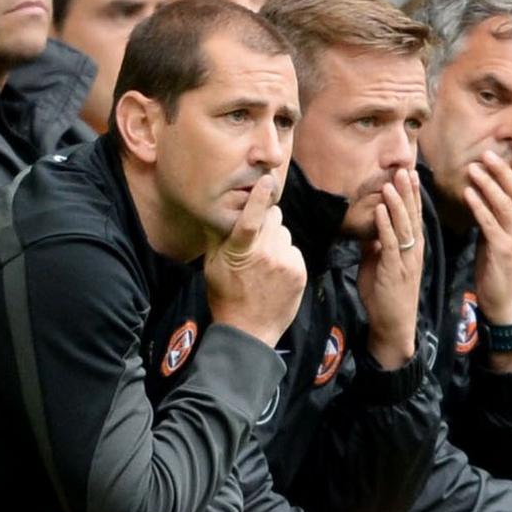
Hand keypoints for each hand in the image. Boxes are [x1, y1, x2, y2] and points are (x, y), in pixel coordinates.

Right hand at [204, 175, 306, 346]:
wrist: (250, 332)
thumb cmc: (225, 296)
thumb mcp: (211, 265)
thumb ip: (217, 237)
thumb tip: (218, 212)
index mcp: (240, 250)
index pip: (251, 217)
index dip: (259, 197)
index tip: (266, 180)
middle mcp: (265, 253)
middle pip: (273, 217)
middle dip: (265, 222)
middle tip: (255, 241)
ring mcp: (285, 262)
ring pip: (284, 233)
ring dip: (275, 240)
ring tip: (264, 262)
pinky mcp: (299, 271)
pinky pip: (293, 250)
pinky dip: (285, 256)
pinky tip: (275, 273)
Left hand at [359, 168, 425, 368]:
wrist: (393, 323)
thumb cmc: (387, 294)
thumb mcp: (381, 263)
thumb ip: (378, 244)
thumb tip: (370, 227)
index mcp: (413, 247)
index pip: (414, 215)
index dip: (412, 194)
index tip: (409, 173)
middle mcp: (414, 250)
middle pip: (412, 215)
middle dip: (408, 192)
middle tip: (404, 169)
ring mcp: (406, 259)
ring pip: (403, 226)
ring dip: (397, 203)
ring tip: (392, 183)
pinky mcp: (394, 269)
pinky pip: (390, 243)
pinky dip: (385, 225)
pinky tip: (381, 210)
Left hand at [465, 151, 511, 371]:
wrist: (503, 302)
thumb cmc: (497, 270)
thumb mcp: (500, 240)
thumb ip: (498, 219)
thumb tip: (487, 196)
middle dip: (503, 171)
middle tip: (488, 154)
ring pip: (505, 204)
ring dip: (489, 184)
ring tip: (474, 168)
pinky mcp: (502, 250)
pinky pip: (490, 223)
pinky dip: (479, 206)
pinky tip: (468, 193)